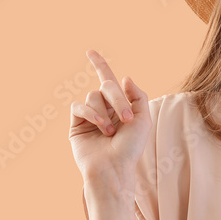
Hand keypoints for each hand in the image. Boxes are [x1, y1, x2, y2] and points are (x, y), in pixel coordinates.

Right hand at [68, 49, 150, 183]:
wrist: (114, 168)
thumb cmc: (131, 148)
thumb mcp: (143, 119)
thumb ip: (137, 95)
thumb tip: (124, 77)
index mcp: (119, 106)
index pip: (109, 81)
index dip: (99, 65)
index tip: (90, 52)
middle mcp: (104, 108)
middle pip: (106, 85)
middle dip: (118, 98)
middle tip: (127, 118)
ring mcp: (89, 116)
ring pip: (93, 95)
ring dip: (105, 112)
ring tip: (111, 132)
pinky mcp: (76, 124)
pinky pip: (79, 106)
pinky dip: (91, 114)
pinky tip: (99, 126)